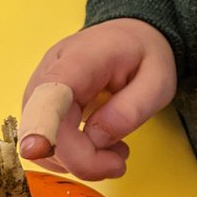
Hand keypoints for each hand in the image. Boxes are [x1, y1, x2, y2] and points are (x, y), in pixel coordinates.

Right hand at [19, 19, 176, 178]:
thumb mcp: (158, 80)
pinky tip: (98, 144)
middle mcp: (50, 72)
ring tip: (115, 148)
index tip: (38, 150)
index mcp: (81, 58)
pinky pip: (47, 142)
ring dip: (79, 159)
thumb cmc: (144, 54)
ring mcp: (41, 90)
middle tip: (119, 162)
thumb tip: (96, 138)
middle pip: (46, 129)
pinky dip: (71, 154)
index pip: (50, 93)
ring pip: (44, 142)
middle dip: (82, 159)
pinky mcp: (41, 107)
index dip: (40, 124)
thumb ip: (131, 109)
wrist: (130, 34)